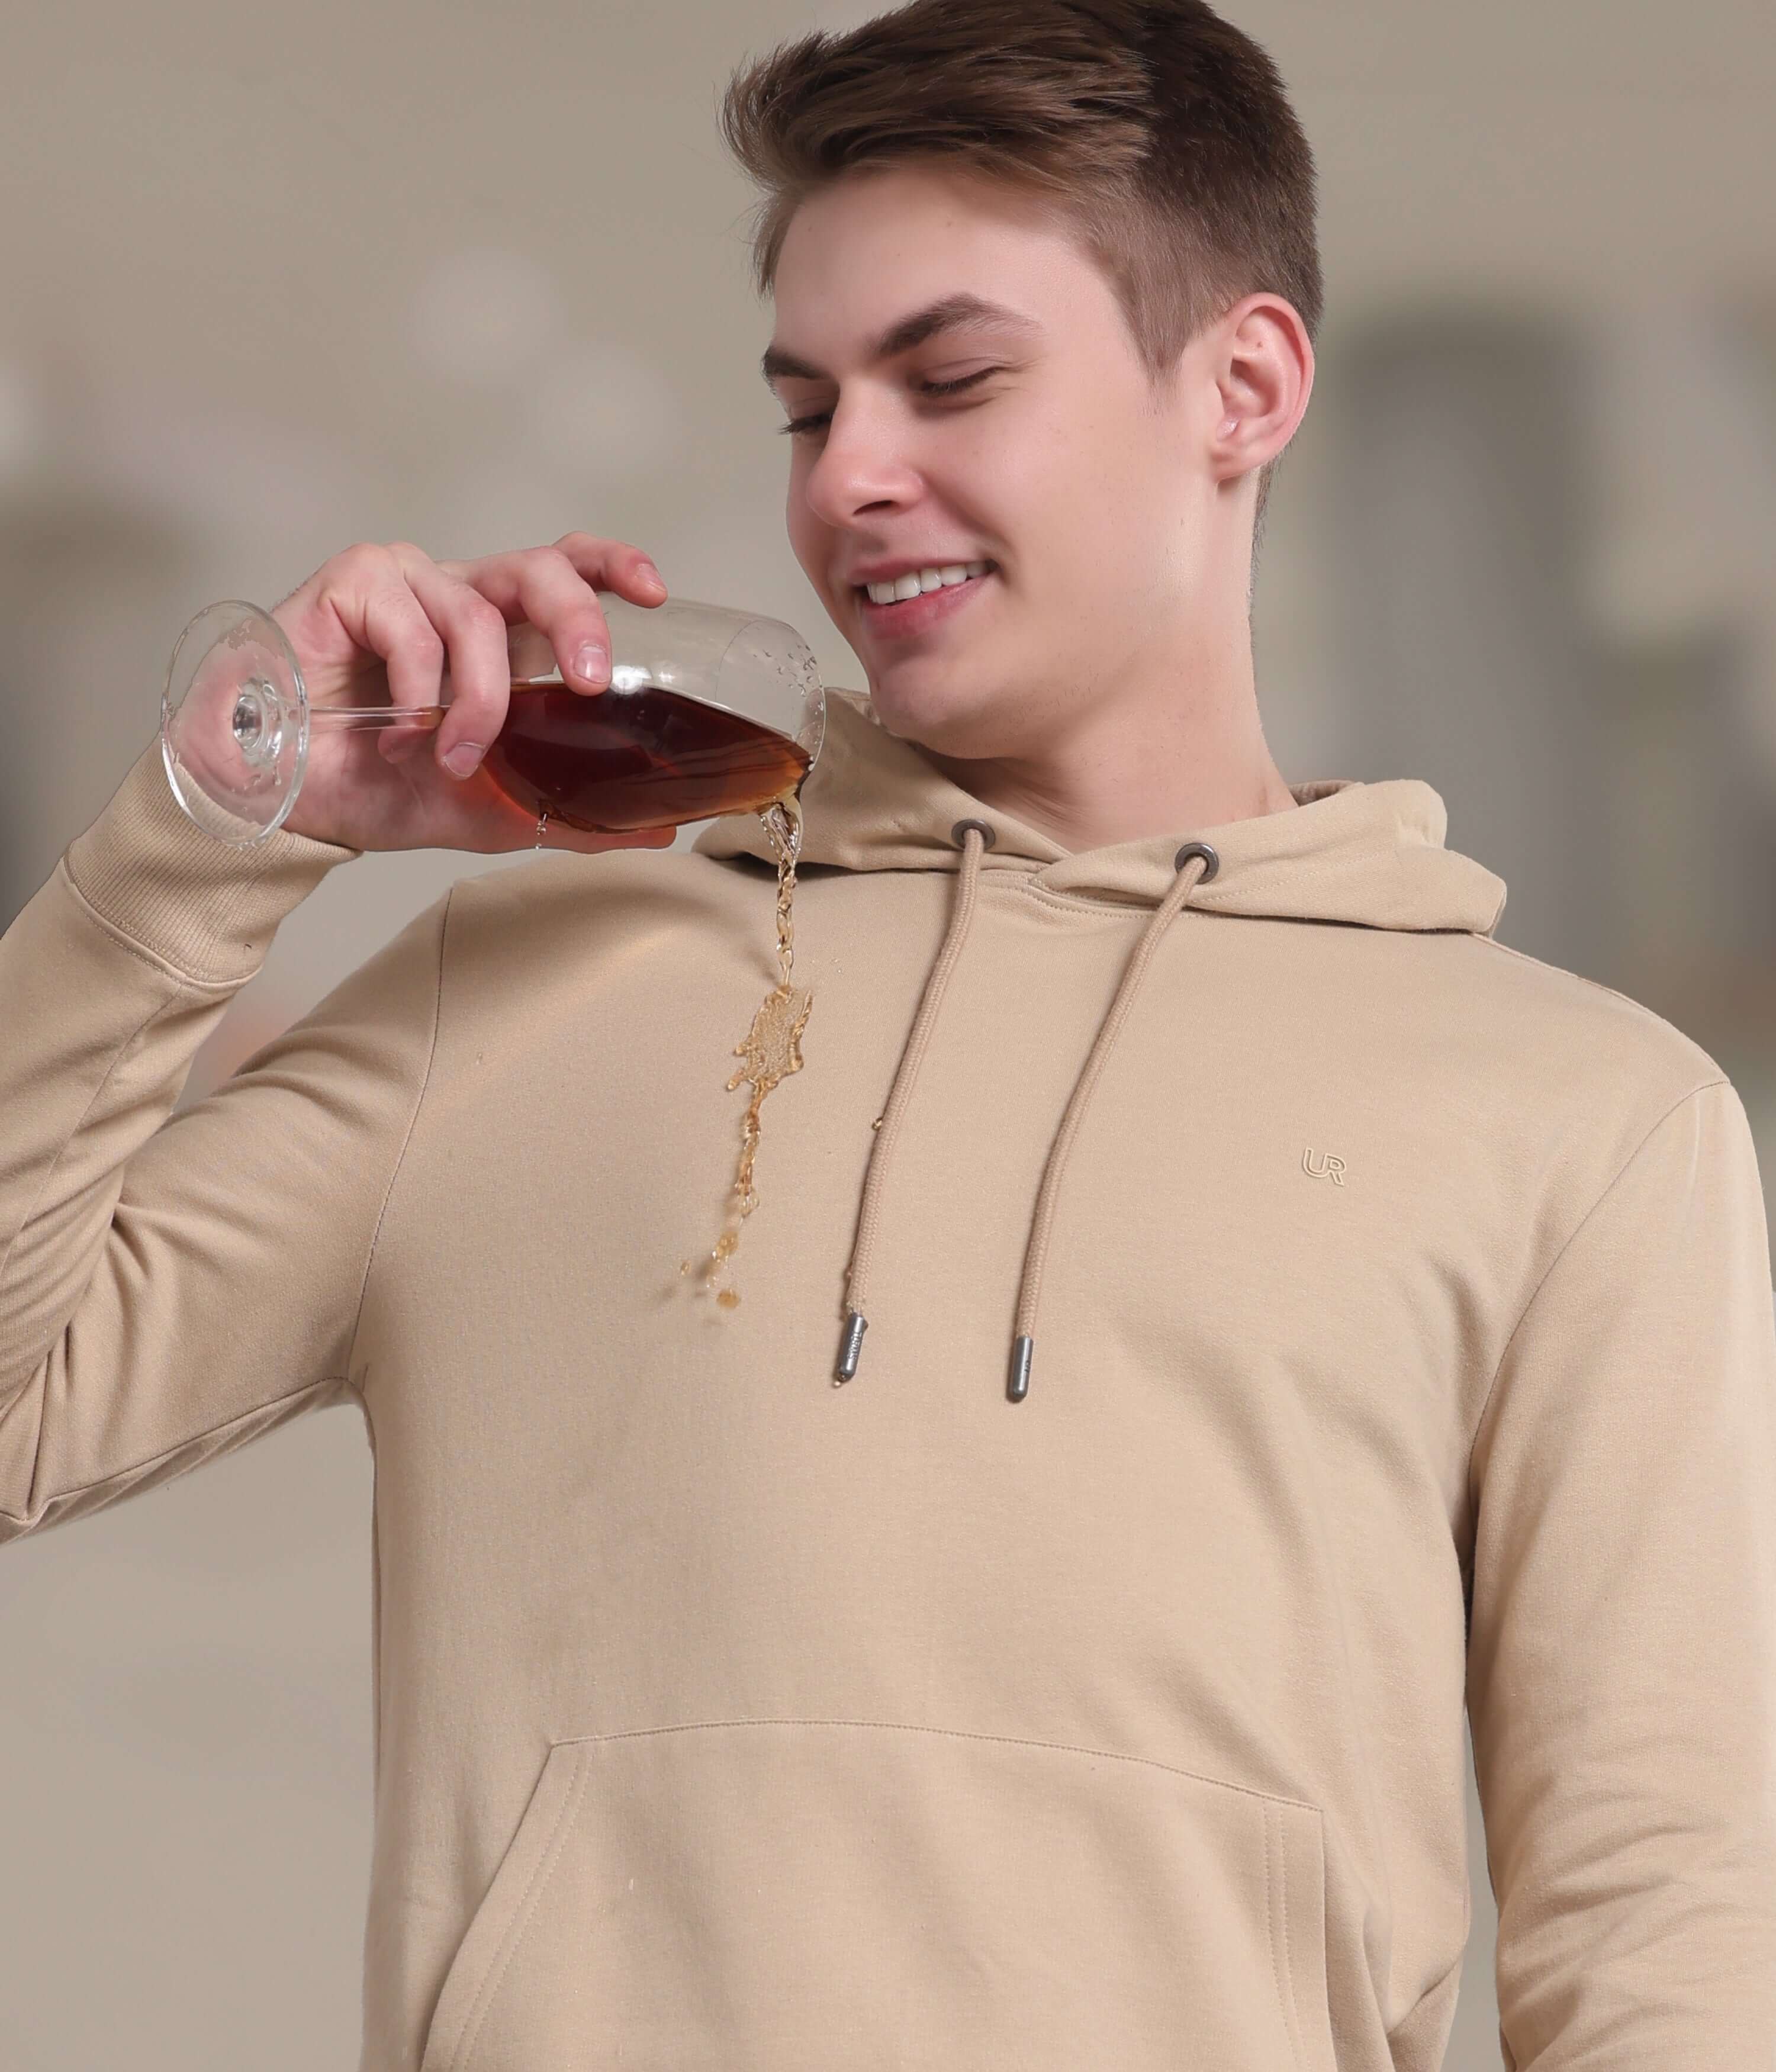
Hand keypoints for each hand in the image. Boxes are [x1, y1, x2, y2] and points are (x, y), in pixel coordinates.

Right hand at [268, 532, 676, 854]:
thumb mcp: (490, 810)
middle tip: (593, 680)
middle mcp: (455, 594)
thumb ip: (572, 814)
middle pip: (538, 569)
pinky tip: (398, 731)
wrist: (284, 802)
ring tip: (450, 757)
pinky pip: (411, 623)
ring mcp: (403, 582)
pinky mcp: (351, 583)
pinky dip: (419, 688)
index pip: (563, 571)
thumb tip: (661, 827)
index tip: (655, 593)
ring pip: (478, 615)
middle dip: (577, 620)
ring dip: (478, 698)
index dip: (611, 568)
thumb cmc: (375, 787)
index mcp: (495, 631)